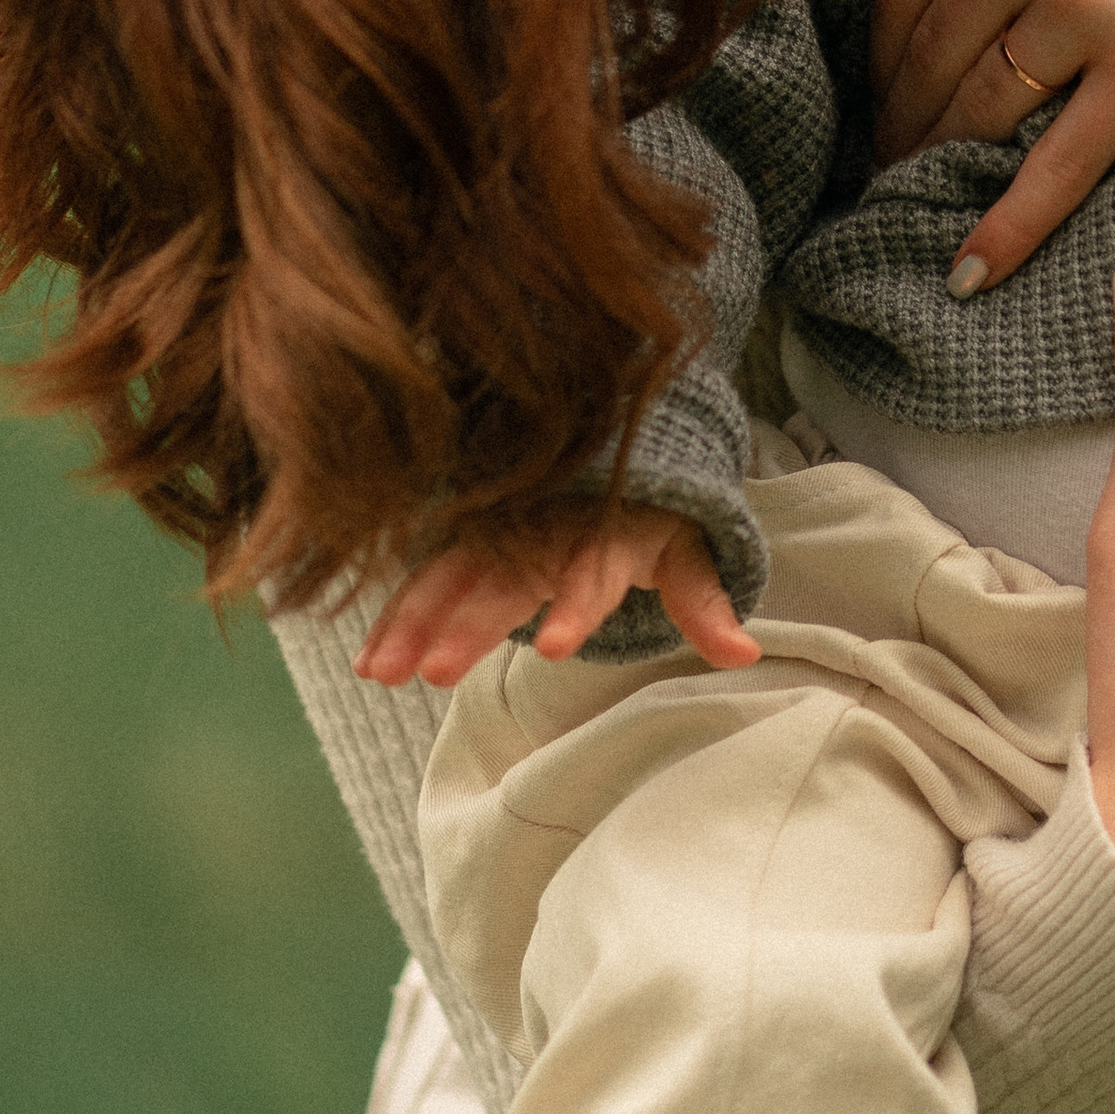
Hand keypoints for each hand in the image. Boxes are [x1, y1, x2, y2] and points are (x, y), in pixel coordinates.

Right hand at [352, 504, 760, 688]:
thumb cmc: (656, 512)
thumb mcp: (688, 550)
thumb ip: (704, 602)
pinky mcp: (469, 537)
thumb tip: (745, 654)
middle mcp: (546, 528)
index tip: (554, 646)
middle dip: (470, 623)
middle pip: (506, 579)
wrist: (616, 439)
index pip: (592, 571)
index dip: (574, 605)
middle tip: (434, 671)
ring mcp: (500, 529)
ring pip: (454, 575)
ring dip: (417, 622)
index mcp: (607, 532)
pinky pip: (428, 575)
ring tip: (385, 674)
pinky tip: (369, 660)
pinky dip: (398, 614)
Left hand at [867, 0, 1114, 289]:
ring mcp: (1084, 11)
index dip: (878, 38)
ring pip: (975, 111)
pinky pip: (1056, 166)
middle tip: (884, 147)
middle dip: (897, 109)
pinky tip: (967, 273)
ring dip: (934, 163)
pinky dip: (1006, 228)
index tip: (875, 72)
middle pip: (926, 53)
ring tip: (915, 193)